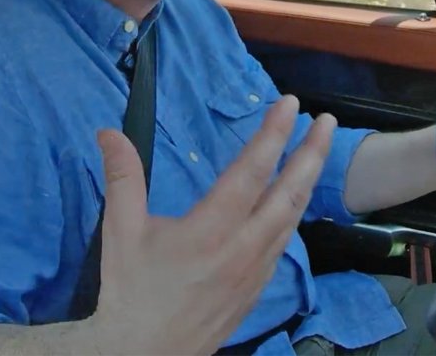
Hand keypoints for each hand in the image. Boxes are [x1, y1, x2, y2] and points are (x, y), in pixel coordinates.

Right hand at [85, 95, 332, 354]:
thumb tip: (108, 132)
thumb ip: (123, 177)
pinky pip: (284, 244)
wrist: (144, 353)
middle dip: (312, 152)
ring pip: (292, 218)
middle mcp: (243, 247)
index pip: (251, 171)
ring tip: (317, 152)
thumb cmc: (131, 291)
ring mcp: (256, 270)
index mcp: (211, 229)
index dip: (273, 133)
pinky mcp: (258, 288)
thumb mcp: (121, 231)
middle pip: (289, 192)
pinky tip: (294, 201)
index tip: (291, 104)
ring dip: (308, 181)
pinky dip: (293, 215)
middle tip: (327, 122)